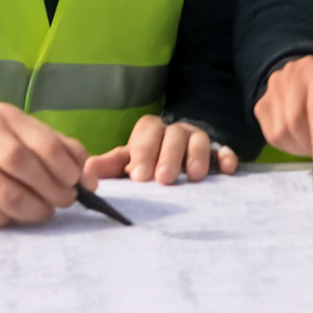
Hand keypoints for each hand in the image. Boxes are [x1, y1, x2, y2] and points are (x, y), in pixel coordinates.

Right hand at [0, 103, 95, 226]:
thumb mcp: (29, 137)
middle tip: (65, 201)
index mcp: (5, 117)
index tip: (77, 183)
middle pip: (21, 164)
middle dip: (51, 188)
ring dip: (34, 209)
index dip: (65, 167)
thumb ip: (64, 152)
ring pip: (5, 194)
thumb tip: (90, 181)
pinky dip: (9, 219)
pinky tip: (15, 214)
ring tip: (45, 211)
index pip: (43, 142)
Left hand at [85, 115, 238, 183]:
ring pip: (199, 139)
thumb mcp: (129, 162)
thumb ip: (110, 166)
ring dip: (197, 156)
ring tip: (194, 177)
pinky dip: (226, 157)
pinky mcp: (218, 151)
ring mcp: (197, 140)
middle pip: (174, 135)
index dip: (144, 151)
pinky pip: (224, 149)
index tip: (138, 176)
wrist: (178, 157)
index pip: (147, 132)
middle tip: (163, 179)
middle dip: (169, 156)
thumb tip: (86, 170)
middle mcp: (174, 132)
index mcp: (151, 132)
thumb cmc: (148, 163)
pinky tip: (226, 169)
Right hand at [253, 55, 312, 163]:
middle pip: (296, 121)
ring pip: (282, 132)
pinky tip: (297, 138)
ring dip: (299, 147)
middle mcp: (291, 77)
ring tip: (311, 142)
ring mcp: (271, 90)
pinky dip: (287, 145)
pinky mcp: (260, 105)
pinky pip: (271, 136)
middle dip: (311, 145)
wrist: (304, 77)